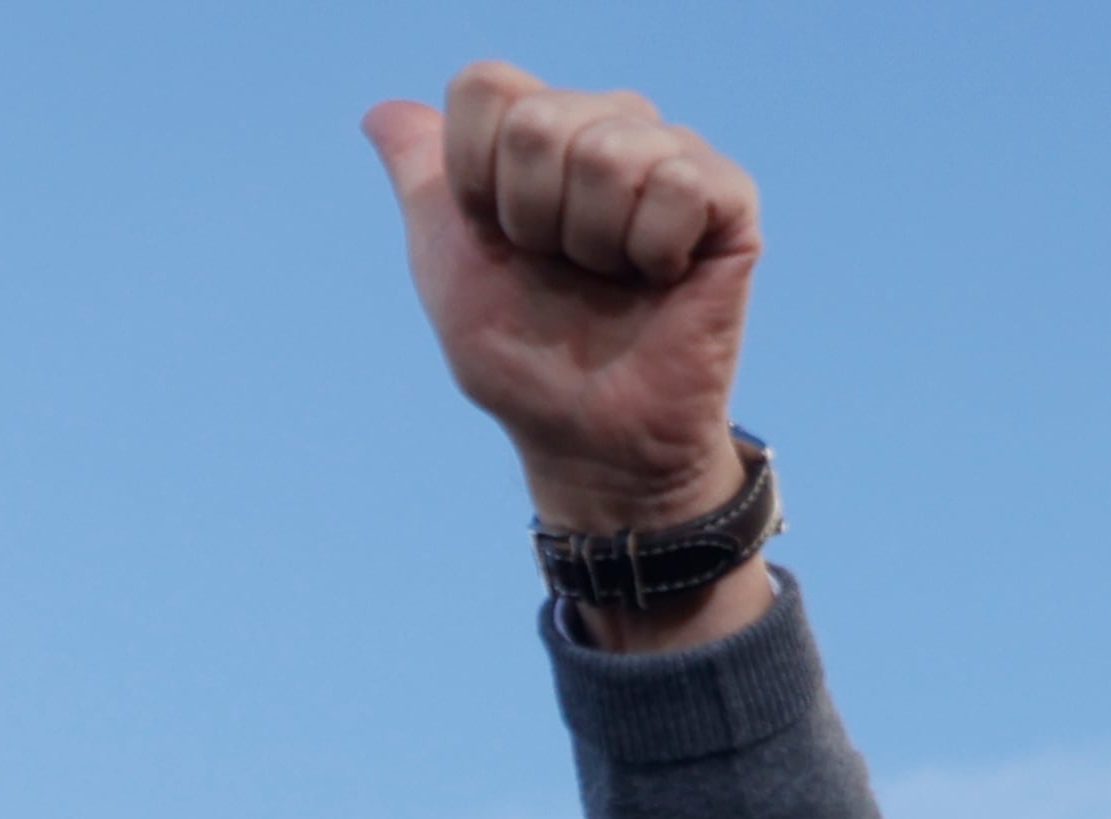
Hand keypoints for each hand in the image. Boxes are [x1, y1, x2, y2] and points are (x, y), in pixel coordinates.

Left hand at [363, 65, 763, 608]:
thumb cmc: (523, 357)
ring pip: (611, 152)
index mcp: (538, 135)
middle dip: (531, 218)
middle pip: (541, 122)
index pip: (486, 88)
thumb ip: (420, 182)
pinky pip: (679, 186)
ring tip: (611, 279)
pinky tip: (660, 279)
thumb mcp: (448, 267)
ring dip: (593, 243)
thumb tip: (382, 114)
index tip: (494, 237)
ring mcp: (672, 156)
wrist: (587, 438)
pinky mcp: (728, 198)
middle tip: (559, 267)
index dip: (473, 177)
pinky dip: (652, 251)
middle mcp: (608, 126)